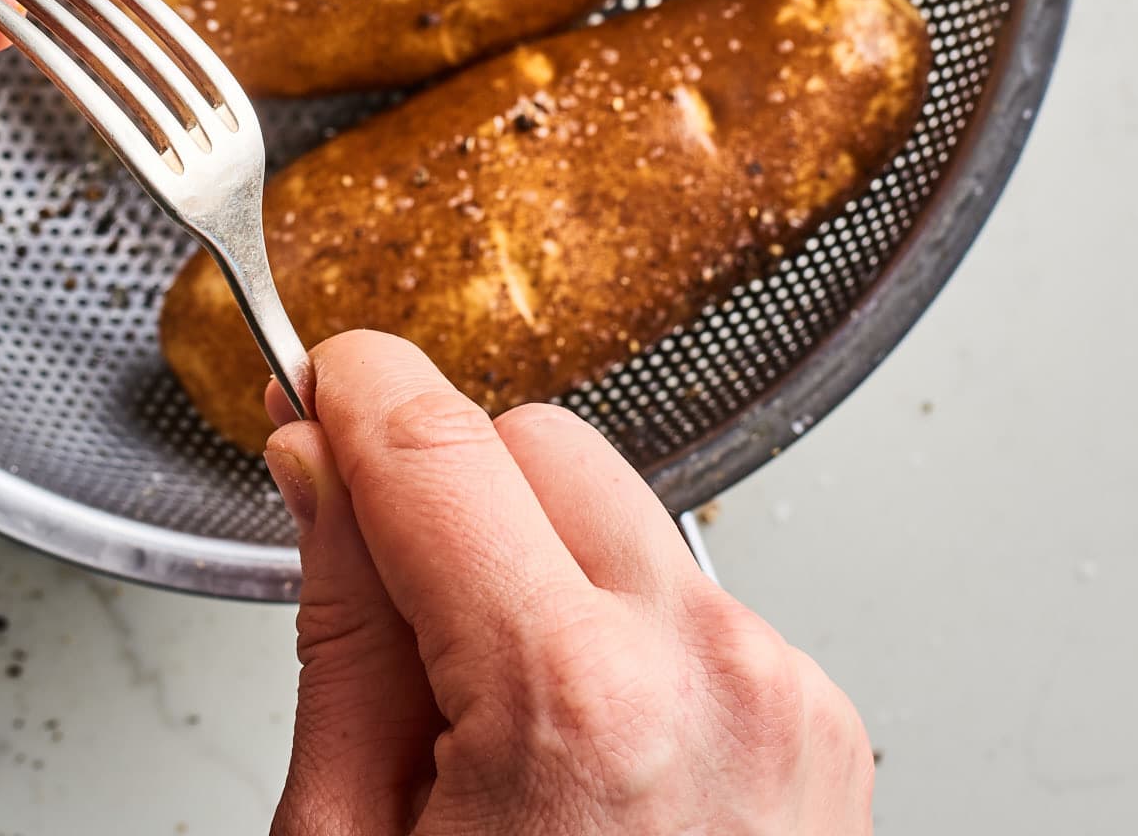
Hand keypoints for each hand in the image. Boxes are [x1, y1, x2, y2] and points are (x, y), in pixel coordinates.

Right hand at [264, 332, 872, 834]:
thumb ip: (343, 629)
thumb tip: (320, 472)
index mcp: (570, 698)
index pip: (434, 437)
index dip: (349, 390)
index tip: (311, 388)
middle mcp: (708, 673)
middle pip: (540, 440)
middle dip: (448, 486)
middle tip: (386, 596)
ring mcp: (786, 698)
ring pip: (622, 511)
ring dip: (538, 560)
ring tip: (490, 717)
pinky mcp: (826, 724)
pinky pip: (691, 599)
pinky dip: (618, 630)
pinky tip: (573, 749)